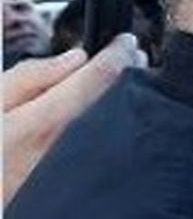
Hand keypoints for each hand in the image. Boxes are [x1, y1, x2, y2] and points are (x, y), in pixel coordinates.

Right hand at [5, 35, 144, 204]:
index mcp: (46, 120)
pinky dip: (120, 120)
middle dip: (132, 72)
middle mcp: (72, 144)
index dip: (120, 52)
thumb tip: (76, 58)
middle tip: (134, 56)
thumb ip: (32, 76)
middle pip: (120, 99)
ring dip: (129, 95)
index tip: (126, 41)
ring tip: (125, 78)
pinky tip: (112, 110)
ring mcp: (82, 164)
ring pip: (123, 121)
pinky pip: (114, 141)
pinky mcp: (86, 177)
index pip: (101, 76)